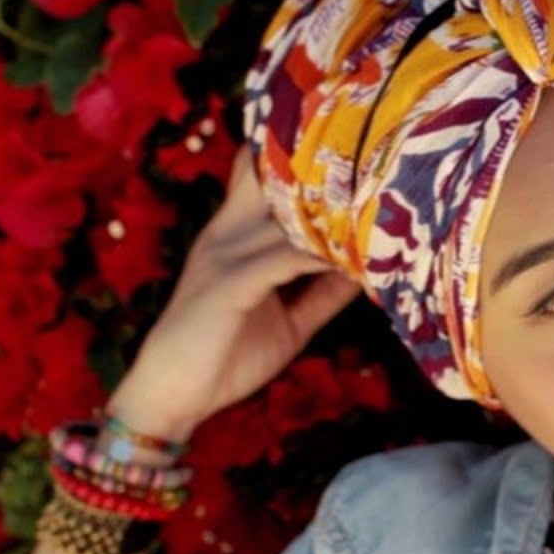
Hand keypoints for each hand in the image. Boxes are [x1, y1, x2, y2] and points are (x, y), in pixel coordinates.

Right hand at [106, 148, 360, 442]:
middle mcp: (228, 232)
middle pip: (273, 178)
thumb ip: (323, 293)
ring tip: (382, 215)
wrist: (171, 394)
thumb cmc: (226, 355)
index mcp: (235, 233)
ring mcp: (227, 254)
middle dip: (324, 173)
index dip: (303, 160)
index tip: (358, 159)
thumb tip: (367, 272)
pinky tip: (354, 261)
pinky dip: (321, 257)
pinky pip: (285, 259)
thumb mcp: (289, 321)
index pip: (261, 175)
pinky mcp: (231, 283)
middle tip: (379, 174)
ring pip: (288, 217)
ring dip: (334, 216)